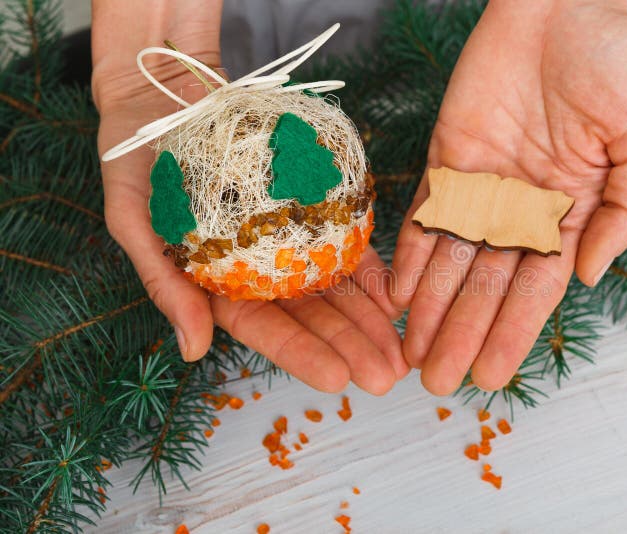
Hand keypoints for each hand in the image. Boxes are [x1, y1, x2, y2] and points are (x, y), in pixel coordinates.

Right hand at [92, 1, 406, 393]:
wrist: (163, 98)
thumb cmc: (138, 161)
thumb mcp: (133, 219)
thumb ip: (164, 283)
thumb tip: (192, 351)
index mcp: (218, 287)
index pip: (263, 330)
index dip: (301, 354)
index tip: (338, 378)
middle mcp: (259, 272)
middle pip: (311, 316)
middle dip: (350, 347)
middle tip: (387, 377)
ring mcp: (288, 241)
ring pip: (335, 287)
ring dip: (369, 318)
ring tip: (402, 349)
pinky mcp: (312, 208)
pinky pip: (346, 242)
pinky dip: (372, 270)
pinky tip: (397, 296)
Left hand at [391, 0, 626, 393]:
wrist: (560, 3)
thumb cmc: (612, 64)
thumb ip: (625, 213)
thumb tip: (591, 278)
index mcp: (569, 213)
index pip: (537, 288)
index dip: (513, 334)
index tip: (491, 375)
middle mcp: (522, 209)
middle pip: (487, 285)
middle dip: (463, 333)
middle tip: (439, 382)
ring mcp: (482, 186)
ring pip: (452, 261)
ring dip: (431, 308)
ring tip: (412, 353)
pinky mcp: (448, 159)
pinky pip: (428, 214)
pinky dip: (412, 254)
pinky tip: (399, 294)